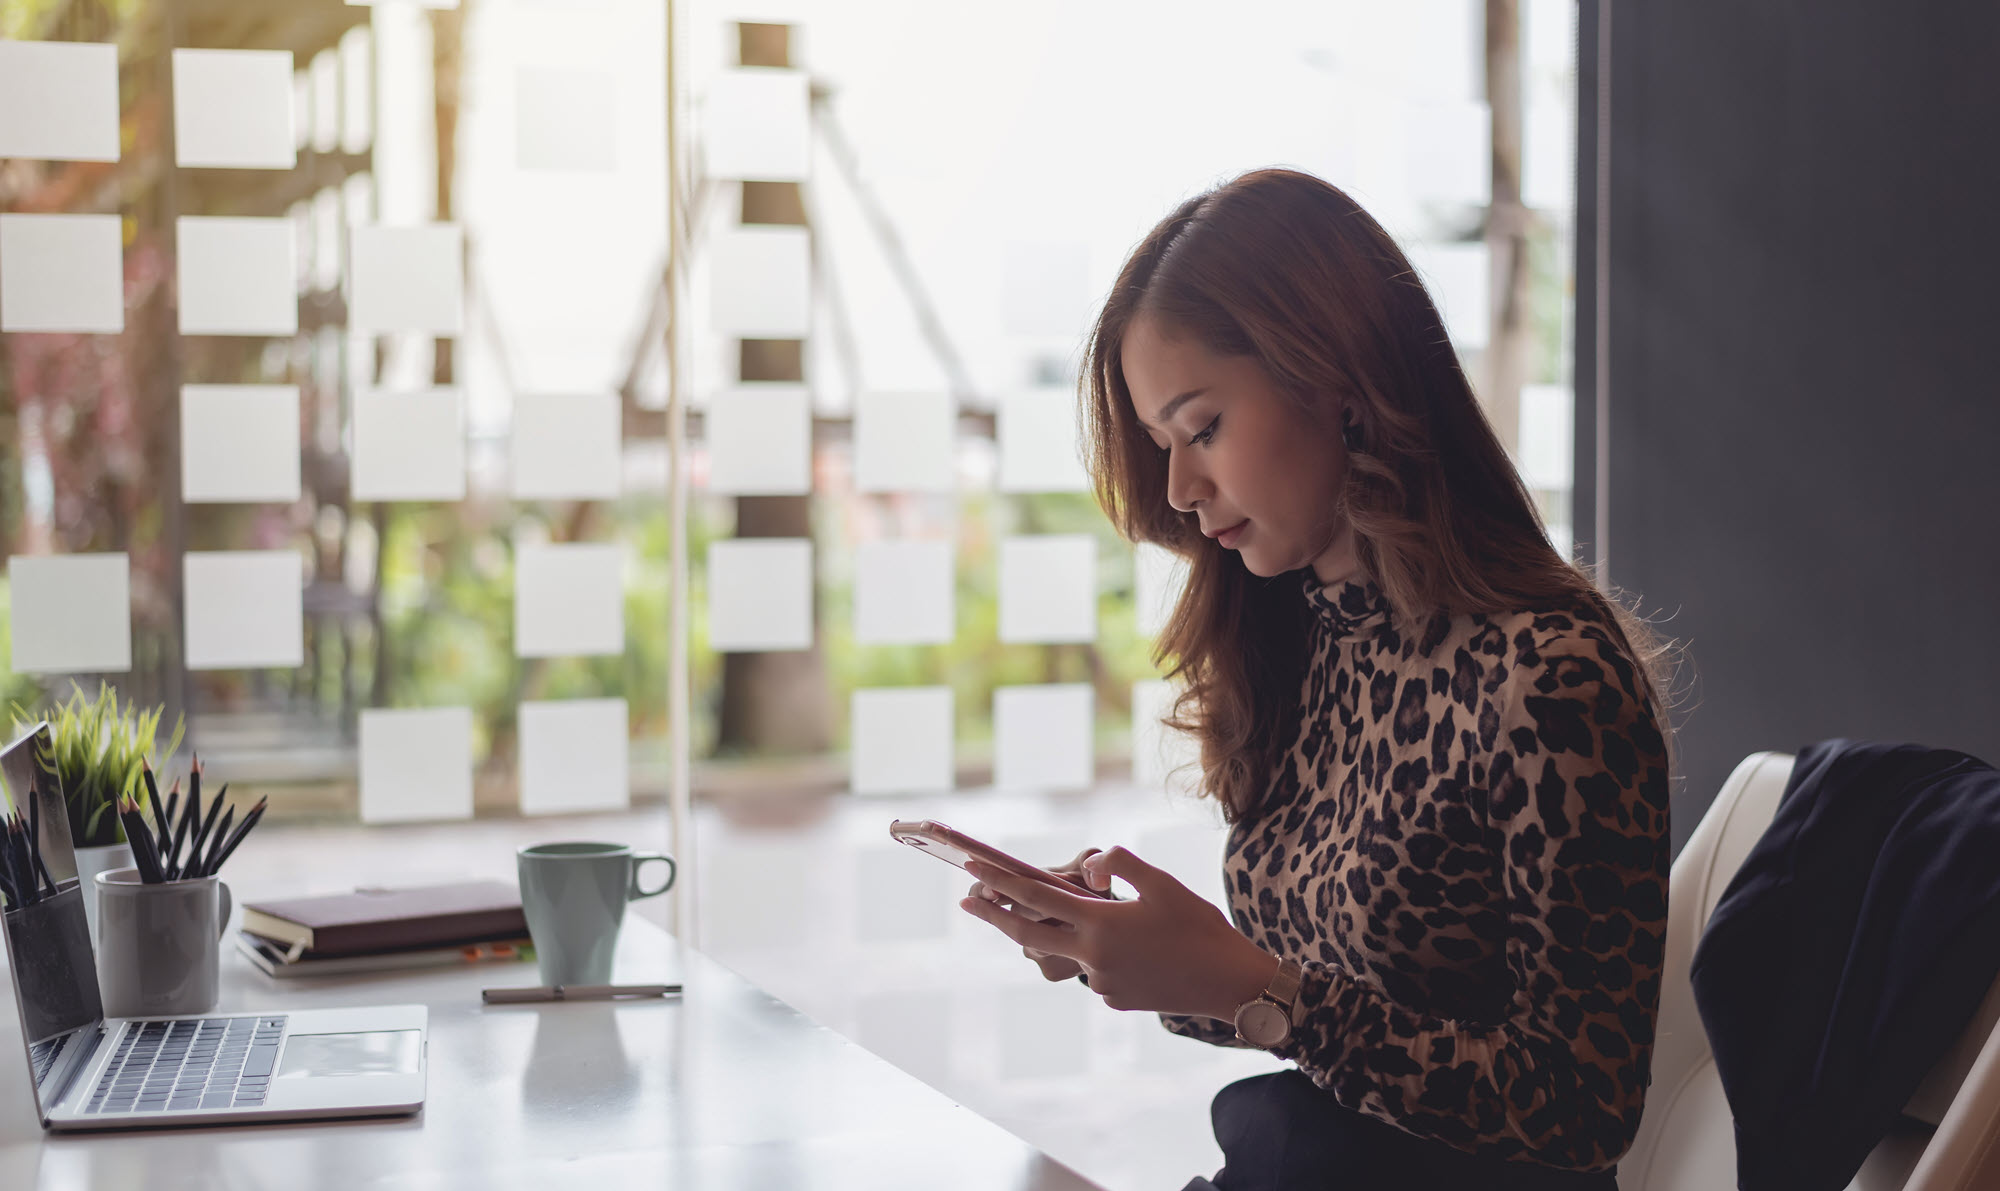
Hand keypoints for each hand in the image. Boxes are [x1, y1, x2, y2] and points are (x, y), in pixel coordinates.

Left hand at [960, 847, 1279, 1018]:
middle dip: (995, 915)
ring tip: (1092, 916)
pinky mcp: (1116, 1000)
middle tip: (967, 899)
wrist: (1231, 984)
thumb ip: (1117, 864)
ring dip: (1065, 935)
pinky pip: (1096, 970)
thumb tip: (1086, 869)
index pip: (1035, 896)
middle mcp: (1092, 956)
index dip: (999, 880)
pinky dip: (1102, 953)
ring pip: (1068, 952)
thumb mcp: (1161, 883)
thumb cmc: (1200, 927)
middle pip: (1028, 934)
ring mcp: (1102, 983)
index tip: (971, 866)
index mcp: (1099, 923)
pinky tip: (1139, 948)